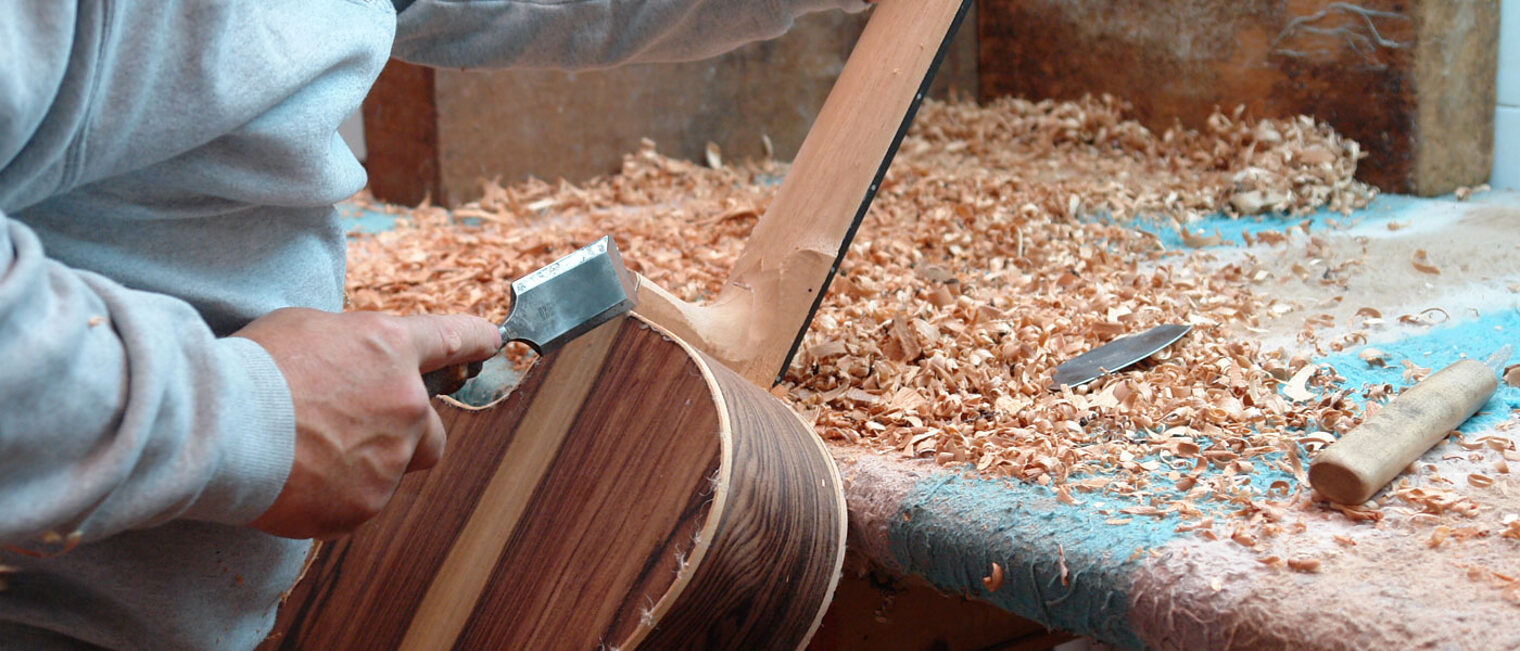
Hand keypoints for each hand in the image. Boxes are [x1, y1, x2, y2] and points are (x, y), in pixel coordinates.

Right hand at [234, 308, 499, 538]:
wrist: (223, 426)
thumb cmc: (253, 369)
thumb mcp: (306, 327)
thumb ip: (351, 345)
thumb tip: (357, 360)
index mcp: (391, 348)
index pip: (452, 338)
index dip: (473, 341)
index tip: (489, 343)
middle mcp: (406, 402)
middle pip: (433, 430)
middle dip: (407, 434)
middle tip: (356, 431)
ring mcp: (391, 457)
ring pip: (394, 468)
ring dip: (365, 464)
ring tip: (307, 452)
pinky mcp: (366, 503)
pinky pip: (360, 500)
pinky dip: (335, 494)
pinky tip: (297, 478)